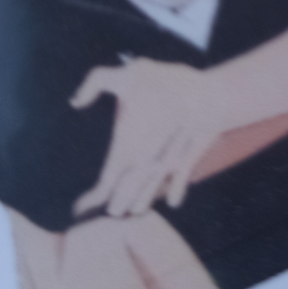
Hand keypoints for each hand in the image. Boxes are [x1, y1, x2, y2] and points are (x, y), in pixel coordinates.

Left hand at [71, 59, 226, 218]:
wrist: (211, 94)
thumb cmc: (167, 83)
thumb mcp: (127, 74)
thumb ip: (95, 84)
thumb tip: (75, 102)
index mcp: (127, 147)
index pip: (105, 182)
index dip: (91, 200)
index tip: (79, 210)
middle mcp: (146, 163)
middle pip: (126, 193)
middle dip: (116, 205)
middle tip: (108, 215)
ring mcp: (169, 163)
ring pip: (152, 189)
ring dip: (142, 201)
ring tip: (133, 211)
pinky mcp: (190, 156)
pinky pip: (180, 179)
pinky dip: (177, 191)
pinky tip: (175, 201)